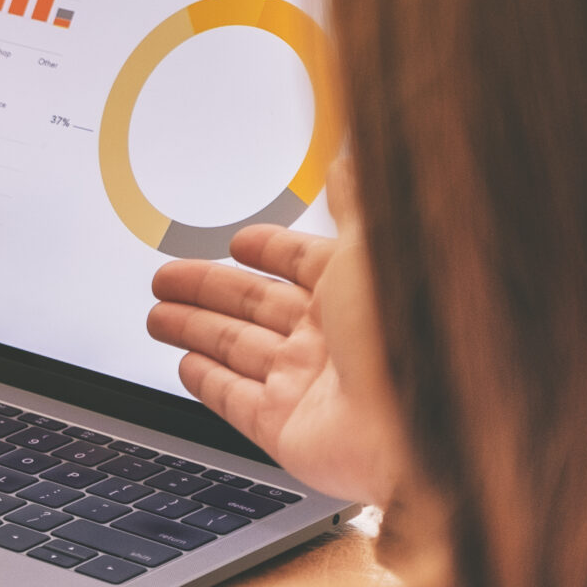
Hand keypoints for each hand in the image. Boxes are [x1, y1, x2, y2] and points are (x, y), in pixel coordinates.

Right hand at [146, 223, 402, 503]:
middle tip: (167, 276)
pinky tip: (186, 365)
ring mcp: (309, 385)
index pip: (300, 265)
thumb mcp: (378, 244)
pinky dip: (208, 383)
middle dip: (207, 288)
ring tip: (157, 316)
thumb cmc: (415, 334)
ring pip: (237, 350)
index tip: (238, 241)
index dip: (266, 250)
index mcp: (355, 293)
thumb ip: (356, 201)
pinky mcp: (287, 428)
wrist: (428, 426)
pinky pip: (237, 401)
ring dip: (195, 329)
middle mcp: (333, 339)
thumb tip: (349, 158)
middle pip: (255, 305)